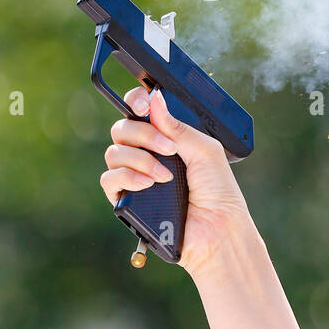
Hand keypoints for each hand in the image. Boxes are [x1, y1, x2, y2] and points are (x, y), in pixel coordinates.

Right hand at [99, 86, 254, 276]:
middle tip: (169, 149)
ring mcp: (135, 176)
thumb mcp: (205, 150)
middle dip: (144, 134)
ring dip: (140, 159)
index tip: (143, 105)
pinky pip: (109, 178)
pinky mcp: (125, 199)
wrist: (217, 229)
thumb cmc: (218, 192)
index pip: (139, 112)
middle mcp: (147, 154)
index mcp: (166, 138)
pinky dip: (127, 177)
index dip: (135, 103)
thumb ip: (176, 126)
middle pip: (122, 129)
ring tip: (165, 176)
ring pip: (114, 152)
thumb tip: (153, 99)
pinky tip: (148, 184)